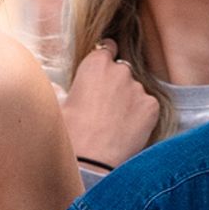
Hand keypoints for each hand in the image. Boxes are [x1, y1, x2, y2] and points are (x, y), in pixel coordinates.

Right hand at [63, 41, 162, 166]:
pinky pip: (147, 106)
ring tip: (115, 123)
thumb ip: (60, 90)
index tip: (103, 73)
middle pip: (122, 70)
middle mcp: (120, 70)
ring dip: (128, 101)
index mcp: (95, 64)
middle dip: (116, 83)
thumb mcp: (57, 106)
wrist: (91, 161)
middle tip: (105, 106)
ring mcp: (138, 88)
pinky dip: (141, 115)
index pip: (107, 48)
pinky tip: (127, 130)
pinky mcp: (152, 106)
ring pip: (135, 90)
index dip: (105, 60)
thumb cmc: (69, 133)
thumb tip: (57, 88)